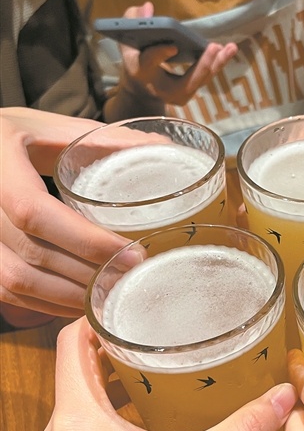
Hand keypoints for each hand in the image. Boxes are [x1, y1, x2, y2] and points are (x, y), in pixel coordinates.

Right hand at [0, 108, 128, 319]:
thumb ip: (99, 139)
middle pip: (34, 253)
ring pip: (19, 280)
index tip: (130, 253)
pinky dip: (46, 303)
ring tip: (110, 294)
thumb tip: (162, 146)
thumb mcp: (45, 127)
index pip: (35, 212)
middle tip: (131, 277)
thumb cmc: (6, 136)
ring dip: (69, 295)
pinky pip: (7, 292)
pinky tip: (79, 302)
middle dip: (88, 273)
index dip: (85, 240)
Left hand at [38, 317, 296, 430]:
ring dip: (121, 382)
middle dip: (121, 344)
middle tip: (163, 328)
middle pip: (83, 367)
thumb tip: (281, 398)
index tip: (133, 295)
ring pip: (89, 401)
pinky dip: (120, 415)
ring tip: (166, 367)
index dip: (100, 310)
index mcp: (78, 416)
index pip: (73, 339)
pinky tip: (158, 424)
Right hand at [115, 2, 237, 107]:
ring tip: (230, 47)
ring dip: (217, 63)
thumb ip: (132, 21)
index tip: (173, 46)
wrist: (141, 89)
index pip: (150, 63)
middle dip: (202, 65)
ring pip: (201, 80)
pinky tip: (228, 50)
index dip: (160, 54)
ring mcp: (179, 95)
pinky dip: (217, 63)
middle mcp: (163, 90)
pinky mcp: (190, 91)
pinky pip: (206, 76)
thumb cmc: (136, 60)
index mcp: (141, 73)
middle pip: (187, 81)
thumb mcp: (127, 40)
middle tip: (214, 47)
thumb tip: (148, 7)